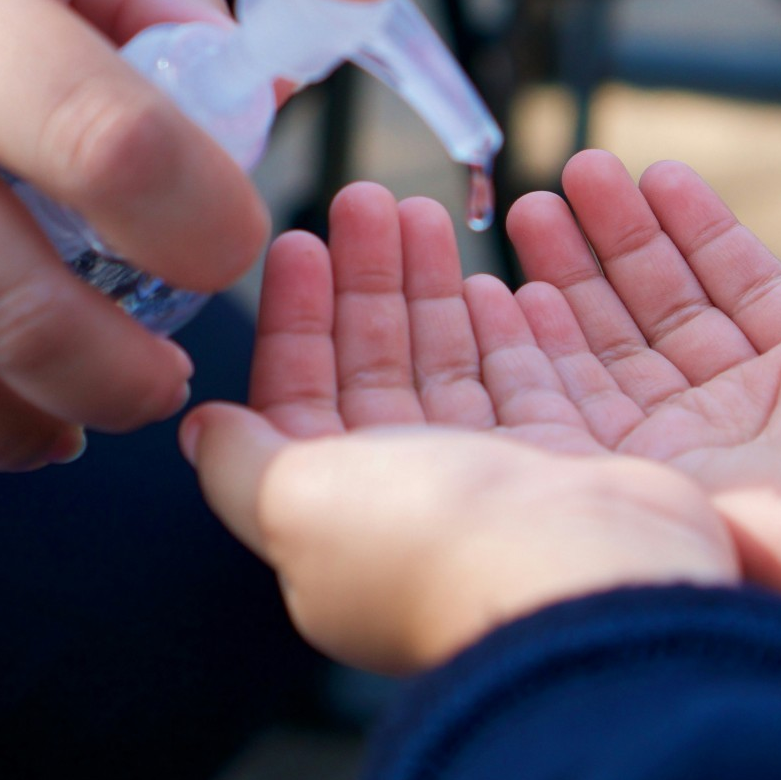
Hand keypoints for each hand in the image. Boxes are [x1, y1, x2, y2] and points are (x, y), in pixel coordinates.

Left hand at [180, 181, 735, 673]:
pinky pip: (523, 377)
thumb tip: (199, 430)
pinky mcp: (564, 462)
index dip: (296, 318)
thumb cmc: (426, 540)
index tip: (299, 241)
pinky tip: (489, 276)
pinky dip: (500, 326)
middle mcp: (408, 500)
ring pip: (445, 362)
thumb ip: (239, 462)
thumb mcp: (294, 502)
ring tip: (420, 208)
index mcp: (335, 512)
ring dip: (427, 285)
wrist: (581, 582)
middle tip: (366, 197)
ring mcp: (490, 481)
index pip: (300, 395)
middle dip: (365, 281)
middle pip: (375, 366)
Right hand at [506, 149, 780, 779]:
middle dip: (615, 238)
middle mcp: (742, 410)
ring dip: (572, 273)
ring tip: (534, 203)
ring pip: (612, 346)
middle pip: (661, 308)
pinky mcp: (641, 477)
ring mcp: (688, 446)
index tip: (654, 174)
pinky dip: (542, 345)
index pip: (734, 284)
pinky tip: (517, 286)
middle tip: (574, 172)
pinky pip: (575, 400)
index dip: (694, 227)